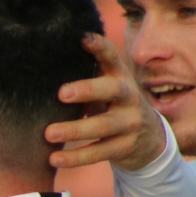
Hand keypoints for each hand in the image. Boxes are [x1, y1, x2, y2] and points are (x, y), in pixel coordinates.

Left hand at [46, 34, 168, 172]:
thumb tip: (45, 61)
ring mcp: (130, 123)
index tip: (82, 37)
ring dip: (74, 130)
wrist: (150, 138)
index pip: (112, 58)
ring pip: (102, 126)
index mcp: (120, 77)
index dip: (100, 47)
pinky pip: (99, 152)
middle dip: (88, 90)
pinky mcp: (125, 147)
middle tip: (61, 93)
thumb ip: (89, 74)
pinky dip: (76, 157)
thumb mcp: (109, 87)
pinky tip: (54, 159)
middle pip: (111, 90)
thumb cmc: (115, 105)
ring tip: (49, 133)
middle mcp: (129, 97)